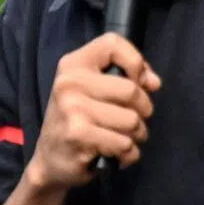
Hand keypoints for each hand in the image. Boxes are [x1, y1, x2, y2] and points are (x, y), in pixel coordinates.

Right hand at [25, 33, 159, 191]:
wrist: (49, 161)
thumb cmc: (79, 122)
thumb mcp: (94, 91)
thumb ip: (126, 78)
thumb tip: (154, 82)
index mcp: (73, 64)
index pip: (113, 43)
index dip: (136, 62)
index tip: (138, 82)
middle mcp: (69, 82)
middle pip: (132, 90)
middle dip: (143, 111)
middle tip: (131, 122)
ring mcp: (72, 108)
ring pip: (132, 121)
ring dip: (136, 136)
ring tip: (121, 139)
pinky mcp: (78, 135)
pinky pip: (125, 144)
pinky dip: (128, 154)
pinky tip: (114, 154)